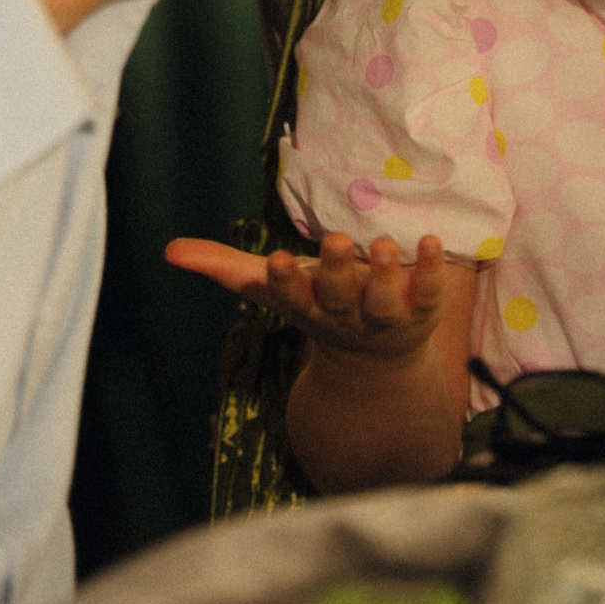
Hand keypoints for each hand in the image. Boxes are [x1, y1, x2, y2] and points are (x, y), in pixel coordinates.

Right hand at [165, 231, 448, 365]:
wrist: (375, 362)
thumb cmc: (318, 306)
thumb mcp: (273, 289)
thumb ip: (225, 268)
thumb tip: (170, 251)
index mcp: (306, 308)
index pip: (291, 297)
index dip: (285, 282)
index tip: (277, 260)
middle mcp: (345, 317)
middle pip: (339, 299)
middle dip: (337, 273)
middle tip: (337, 241)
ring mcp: (385, 319)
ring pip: (385, 303)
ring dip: (385, 276)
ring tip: (385, 245)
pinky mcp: (422, 312)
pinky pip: (430, 293)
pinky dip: (432, 270)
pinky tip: (434, 242)